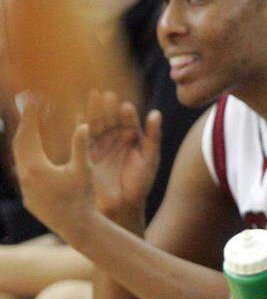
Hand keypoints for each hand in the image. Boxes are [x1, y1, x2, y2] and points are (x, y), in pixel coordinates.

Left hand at [12, 99, 95, 238]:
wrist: (76, 227)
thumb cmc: (83, 198)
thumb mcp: (83, 170)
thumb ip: (80, 146)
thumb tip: (82, 124)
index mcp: (36, 166)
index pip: (30, 133)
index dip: (33, 114)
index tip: (36, 98)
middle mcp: (25, 175)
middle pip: (19, 142)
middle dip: (26, 123)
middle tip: (31, 107)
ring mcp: (24, 186)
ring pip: (19, 157)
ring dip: (25, 139)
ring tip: (32, 125)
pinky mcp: (28, 196)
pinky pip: (23, 170)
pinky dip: (28, 155)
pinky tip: (36, 153)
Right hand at [84, 90, 160, 222]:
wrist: (123, 203)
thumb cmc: (141, 181)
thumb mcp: (150, 158)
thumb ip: (153, 136)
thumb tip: (156, 113)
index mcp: (132, 136)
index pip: (129, 122)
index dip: (127, 114)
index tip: (126, 106)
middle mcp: (115, 137)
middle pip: (111, 118)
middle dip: (108, 107)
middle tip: (107, 95)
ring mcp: (100, 143)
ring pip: (96, 124)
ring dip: (94, 111)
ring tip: (93, 98)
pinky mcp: (86, 152)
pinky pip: (83, 137)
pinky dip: (80, 126)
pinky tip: (79, 116)